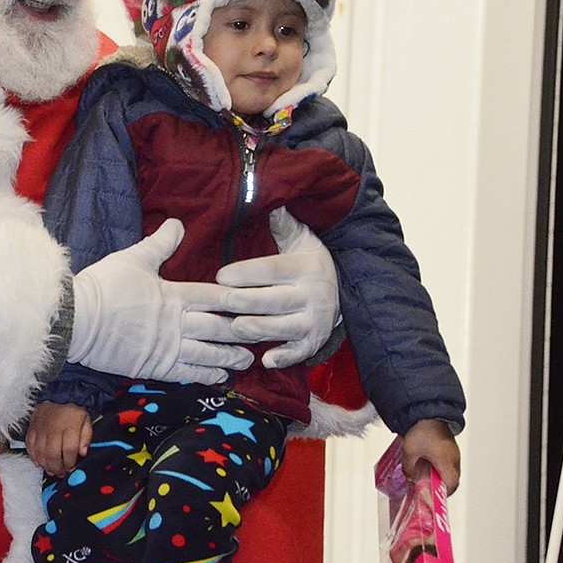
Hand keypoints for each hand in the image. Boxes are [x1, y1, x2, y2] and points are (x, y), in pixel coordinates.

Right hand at [25, 402, 92, 476]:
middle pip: (53, 454)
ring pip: (40, 452)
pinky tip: (39, 462)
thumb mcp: (86, 421)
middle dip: (57, 468)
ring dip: (46, 465)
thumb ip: (86, 437)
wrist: (57, 396)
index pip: (69, 449)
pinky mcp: (32, 428)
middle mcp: (54, 426)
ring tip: (51, 470)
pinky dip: (33, 456)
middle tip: (60, 473)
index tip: (71, 467)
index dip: (70, 462)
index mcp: (70, 424)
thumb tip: (83, 452)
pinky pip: (29, 446)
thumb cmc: (73, 413)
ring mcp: (41, 427)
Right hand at [70, 219, 253, 383]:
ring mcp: (167, 348)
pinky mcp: (155, 366)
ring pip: (208, 354)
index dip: (236, 299)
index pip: (214, 297)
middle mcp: (176, 323)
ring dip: (230, 357)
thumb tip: (177, 223)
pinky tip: (220, 377)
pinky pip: (187, 373)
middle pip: (218, 328)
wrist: (76, 320)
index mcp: (174, 294)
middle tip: (262, 334)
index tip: (256, 302)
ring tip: (249, 360)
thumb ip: (159, 244)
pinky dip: (206, 375)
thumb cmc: (103, 286)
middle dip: (241, 332)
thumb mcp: (132, 258)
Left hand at [218, 207, 339, 368]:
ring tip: (235, 328)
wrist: (341, 290)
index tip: (220, 275)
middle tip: (222, 302)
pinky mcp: (314, 342)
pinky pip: (299, 353)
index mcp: (306, 267)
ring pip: (284, 327)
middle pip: (275, 301)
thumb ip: (282, 224)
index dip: (246, 272)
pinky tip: (266, 361)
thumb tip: (270, 202)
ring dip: (259, 329)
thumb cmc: (307, 261)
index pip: (273, 269)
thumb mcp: (300, 239)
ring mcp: (315, 321)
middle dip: (247, 302)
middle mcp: (314, 295)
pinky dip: (284, 358)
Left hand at [401, 418, 460, 494]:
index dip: (442, 493)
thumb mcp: (410, 452)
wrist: (425, 409)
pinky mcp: (449, 444)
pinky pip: (447, 459)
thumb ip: (410, 468)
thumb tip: (410, 477)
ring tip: (425, 472)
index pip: (451, 486)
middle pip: (452, 478)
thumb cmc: (421, 429)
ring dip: (439, 473)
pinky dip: (438, 463)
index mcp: (447, 463)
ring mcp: (453, 450)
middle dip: (439, 484)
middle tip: (427, 485)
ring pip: (450, 468)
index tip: (432, 495)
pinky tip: (426, 460)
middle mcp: (454, 458)